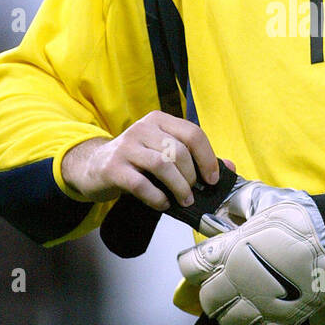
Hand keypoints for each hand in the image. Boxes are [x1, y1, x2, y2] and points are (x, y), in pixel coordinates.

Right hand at [62, 113, 220, 209]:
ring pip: (162, 165)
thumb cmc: (136, 162)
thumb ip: (195, 158)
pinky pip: (141, 184)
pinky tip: (162, 204)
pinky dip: (157, 197)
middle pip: (178, 151)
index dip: (207, 158)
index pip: (192, 133)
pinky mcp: (113, 168)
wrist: (93, 167)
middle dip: (191, 177)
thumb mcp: (163, 152)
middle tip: (193, 193)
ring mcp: (126, 147)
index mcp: (159, 120)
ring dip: (178, 187)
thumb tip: (231, 168)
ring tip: (183, 200)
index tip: (212, 179)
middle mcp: (142, 129)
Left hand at [177, 166, 324, 324]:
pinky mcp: (283, 318)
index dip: (192, 265)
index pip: (189, 266)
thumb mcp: (261, 200)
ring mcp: (259, 302)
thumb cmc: (296, 213)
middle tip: (224, 291)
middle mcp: (237, 280)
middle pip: (208, 300)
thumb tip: (223, 203)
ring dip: (233, 321)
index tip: (201, 264)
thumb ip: (238, 205)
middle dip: (212, 297)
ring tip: (244, 312)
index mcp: (228, 250)